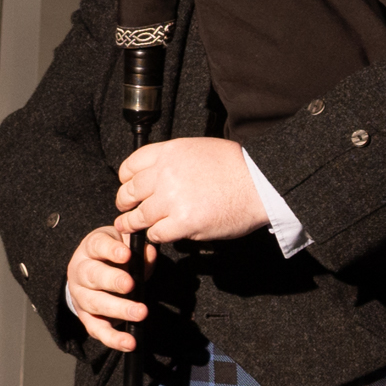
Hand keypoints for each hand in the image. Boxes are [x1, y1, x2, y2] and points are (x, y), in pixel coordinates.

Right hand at [63, 223, 147, 352]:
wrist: (93, 269)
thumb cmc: (114, 254)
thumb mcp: (125, 244)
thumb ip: (138, 248)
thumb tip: (149, 253)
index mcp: (90, 248)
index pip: (97, 246)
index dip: (111, 250)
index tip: (126, 254)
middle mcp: (80, 271)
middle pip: (93, 276)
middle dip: (112, 281)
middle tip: (131, 285)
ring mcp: (81, 296)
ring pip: (95, 303)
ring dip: (118, 310)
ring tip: (140, 313)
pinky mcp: (87, 317)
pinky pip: (97, 329)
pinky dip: (113, 338)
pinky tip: (130, 343)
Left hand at [115, 139, 268, 248]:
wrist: (260, 182)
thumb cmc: (238, 166)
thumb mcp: (200, 149)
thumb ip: (176, 161)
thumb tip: (161, 176)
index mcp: (170, 152)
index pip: (131, 165)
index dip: (126, 179)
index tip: (128, 186)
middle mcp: (166, 173)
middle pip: (130, 191)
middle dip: (125, 202)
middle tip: (125, 209)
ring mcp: (172, 199)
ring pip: (139, 216)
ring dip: (133, 223)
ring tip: (130, 227)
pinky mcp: (183, 222)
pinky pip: (157, 233)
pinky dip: (156, 236)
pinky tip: (160, 235)